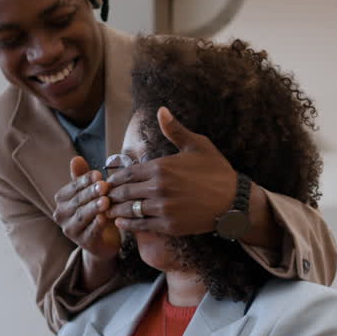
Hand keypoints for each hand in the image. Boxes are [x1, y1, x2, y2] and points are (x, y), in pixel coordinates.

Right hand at [52, 156, 120, 258]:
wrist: (104, 239)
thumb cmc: (96, 210)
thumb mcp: (90, 193)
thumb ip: (82, 177)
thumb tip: (76, 158)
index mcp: (61, 200)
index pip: (72, 187)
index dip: (85, 180)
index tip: (98, 174)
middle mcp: (61, 214)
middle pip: (77, 201)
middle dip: (91, 193)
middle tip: (104, 185)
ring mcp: (71, 229)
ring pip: (82, 216)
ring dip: (94, 208)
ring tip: (105, 201)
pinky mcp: (83, 242)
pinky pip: (90, 232)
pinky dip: (97, 225)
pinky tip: (104, 218)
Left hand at [107, 107, 237, 235]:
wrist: (234, 201)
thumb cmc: (216, 171)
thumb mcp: (197, 145)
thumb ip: (175, 130)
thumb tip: (161, 109)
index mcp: (161, 167)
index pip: (127, 173)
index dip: (114, 178)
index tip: (108, 181)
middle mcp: (159, 187)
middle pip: (124, 192)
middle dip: (111, 195)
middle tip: (102, 197)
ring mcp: (163, 208)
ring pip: (130, 209)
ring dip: (116, 211)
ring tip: (107, 210)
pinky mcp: (169, 225)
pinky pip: (141, 225)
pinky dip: (128, 225)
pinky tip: (121, 223)